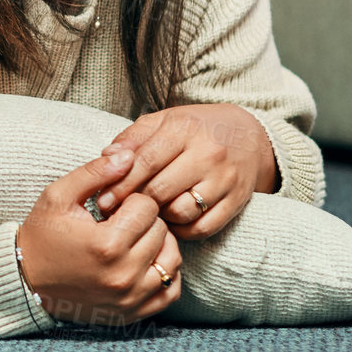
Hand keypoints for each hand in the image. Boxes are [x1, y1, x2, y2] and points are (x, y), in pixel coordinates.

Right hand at [17, 152, 182, 327]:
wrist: (26, 280)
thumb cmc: (42, 235)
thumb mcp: (58, 195)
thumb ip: (95, 172)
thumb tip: (128, 155)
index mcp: (106, 244)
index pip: (147, 207)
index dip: (131, 200)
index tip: (111, 207)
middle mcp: (123, 275)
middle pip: (161, 231)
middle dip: (144, 221)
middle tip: (120, 222)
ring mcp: (130, 297)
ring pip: (172, 260)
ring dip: (158, 245)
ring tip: (134, 239)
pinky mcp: (133, 312)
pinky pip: (170, 291)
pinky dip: (165, 274)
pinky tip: (146, 261)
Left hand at [94, 104, 276, 240]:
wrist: (249, 135)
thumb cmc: (196, 128)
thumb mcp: (164, 121)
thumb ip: (133, 137)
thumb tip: (107, 157)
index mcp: (185, 129)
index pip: (146, 161)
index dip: (121, 184)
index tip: (102, 199)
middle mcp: (208, 154)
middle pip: (160, 190)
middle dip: (134, 203)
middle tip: (118, 211)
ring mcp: (225, 180)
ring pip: (181, 212)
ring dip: (159, 217)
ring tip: (149, 212)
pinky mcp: (237, 202)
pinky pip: (203, 228)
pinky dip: (182, 230)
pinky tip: (171, 220)